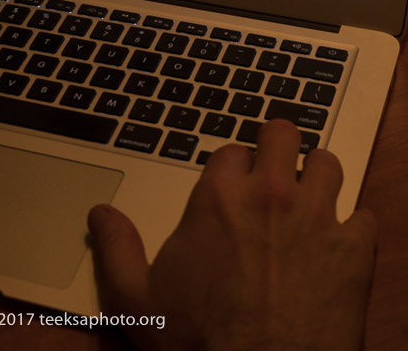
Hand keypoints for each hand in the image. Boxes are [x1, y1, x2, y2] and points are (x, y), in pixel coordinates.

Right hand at [88, 120, 376, 350]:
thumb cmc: (199, 344)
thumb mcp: (138, 301)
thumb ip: (116, 248)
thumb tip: (99, 213)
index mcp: (218, 197)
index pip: (230, 150)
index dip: (232, 167)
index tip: (232, 185)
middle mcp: (269, 195)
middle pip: (283, 134)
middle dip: (278, 146)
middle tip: (275, 168)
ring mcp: (316, 218)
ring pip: (328, 163)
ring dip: (319, 177)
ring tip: (310, 196)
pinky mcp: (354, 250)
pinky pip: (365, 216)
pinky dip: (355, 227)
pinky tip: (341, 244)